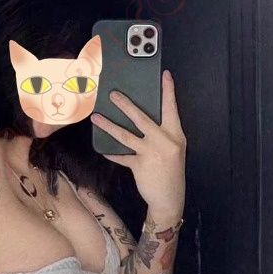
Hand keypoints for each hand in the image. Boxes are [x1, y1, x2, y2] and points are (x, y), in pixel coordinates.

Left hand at [91, 69, 185, 217]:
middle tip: (112, 94)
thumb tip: (141, 119)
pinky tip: (103, 149)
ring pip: (125, 135)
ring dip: (108, 125)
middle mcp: (164, 142)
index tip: (165, 75)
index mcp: (176, 135)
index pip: (172, 109)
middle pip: (142, 118)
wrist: (169, 199)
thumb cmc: (171, 172)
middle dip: (126, 104)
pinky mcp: (139, 165)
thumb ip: (162, 134)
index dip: (168, 91)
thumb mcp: (174, 150)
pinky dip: (112, 153)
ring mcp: (151, 153)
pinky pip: (121, 156)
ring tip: (96, 117)